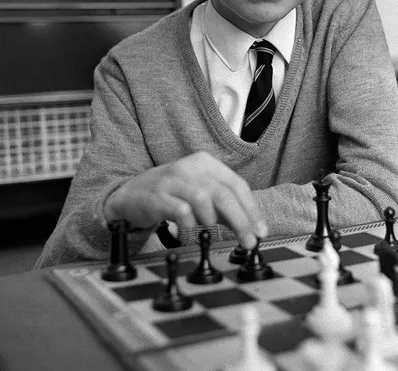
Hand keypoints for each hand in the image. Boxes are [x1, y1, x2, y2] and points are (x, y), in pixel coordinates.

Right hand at [104, 151, 266, 248]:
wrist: (129, 194)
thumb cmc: (171, 194)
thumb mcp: (200, 193)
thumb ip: (224, 207)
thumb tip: (251, 227)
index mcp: (206, 163)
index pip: (237, 184)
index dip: (252, 209)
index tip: (261, 231)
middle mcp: (190, 167)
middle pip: (224, 193)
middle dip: (241, 220)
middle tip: (249, 241)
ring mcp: (172, 179)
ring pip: (204, 199)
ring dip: (210, 220)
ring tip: (205, 227)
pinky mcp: (156, 195)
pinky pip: (181, 212)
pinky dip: (190, 226)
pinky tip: (187, 233)